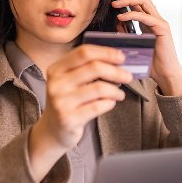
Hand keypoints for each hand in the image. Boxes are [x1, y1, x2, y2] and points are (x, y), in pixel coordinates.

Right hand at [28, 44, 132, 181]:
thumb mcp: (70, 81)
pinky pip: (98, 106)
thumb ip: (88, 69)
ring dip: (115, 90)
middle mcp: (56, 83)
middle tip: (128, 76)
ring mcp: (61, 102)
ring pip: (99, 88)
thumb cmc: (68, 101)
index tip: (121, 57)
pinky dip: (110, 103)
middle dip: (116, 71)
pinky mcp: (68, 118)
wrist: (53, 130)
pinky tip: (110, 103)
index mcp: (57, 69)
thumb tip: (117, 60)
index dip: (106, 53)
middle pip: (94, 68)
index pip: (84, 52)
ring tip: (119, 94)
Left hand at [112, 0, 181, 95]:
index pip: (139, 0)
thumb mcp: (134, 44)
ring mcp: (160, 22)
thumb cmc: (151, 63)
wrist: (166, 74)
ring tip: (115, 3)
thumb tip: (116, 21)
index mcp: (149, 21)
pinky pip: (145, 17)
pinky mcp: (162, 29)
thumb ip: (127, 32)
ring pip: (144, 1)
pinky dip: (132, 15)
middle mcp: (155, 18)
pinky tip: (121, 17)